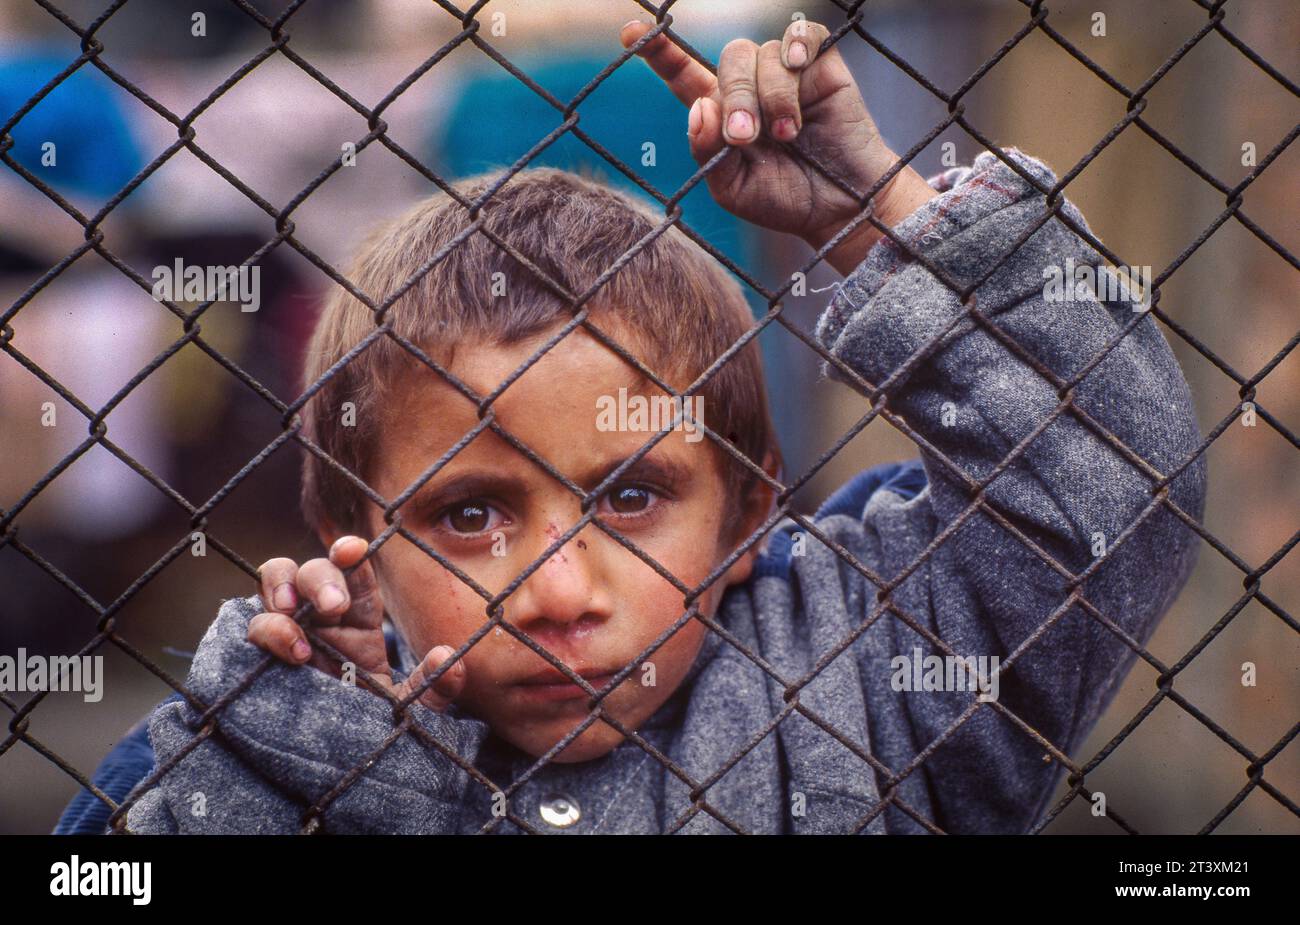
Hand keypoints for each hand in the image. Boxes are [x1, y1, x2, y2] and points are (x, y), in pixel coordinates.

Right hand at [248, 536, 465, 711]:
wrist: (343, 761)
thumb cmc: (375, 724)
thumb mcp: (411, 709)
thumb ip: (433, 685)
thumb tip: (449, 659)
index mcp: (359, 616)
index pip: (354, 571)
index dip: (350, 553)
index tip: (355, 549)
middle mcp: (322, 617)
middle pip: (312, 570)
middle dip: (321, 578)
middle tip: (334, 606)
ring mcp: (290, 631)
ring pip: (275, 584)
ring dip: (281, 587)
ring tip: (292, 611)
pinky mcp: (264, 657)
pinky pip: (253, 628)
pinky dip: (266, 629)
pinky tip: (290, 651)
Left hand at [620, 18, 937, 274]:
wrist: (841, 207)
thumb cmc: (785, 200)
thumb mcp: (733, 189)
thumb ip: (707, 151)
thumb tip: (699, 105)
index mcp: (719, 114)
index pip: (681, 73)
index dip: (657, 50)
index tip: (630, 33)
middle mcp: (747, 86)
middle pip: (726, 63)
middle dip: (735, 99)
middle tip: (748, 138)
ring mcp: (784, 72)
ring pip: (761, 55)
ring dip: (771, 95)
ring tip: (790, 135)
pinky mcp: (821, 65)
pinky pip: (800, 35)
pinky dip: (796, 49)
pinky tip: (801, 71)